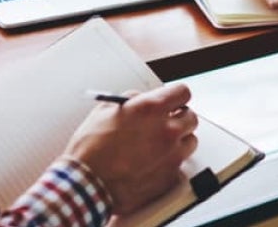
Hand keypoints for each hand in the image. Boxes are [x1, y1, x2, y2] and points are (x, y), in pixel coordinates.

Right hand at [61, 84, 198, 214]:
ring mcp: (172, 155)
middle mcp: (167, 130)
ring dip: (179, 141)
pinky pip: (180, 164)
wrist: (86, 185)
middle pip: (191, 117)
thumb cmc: (91, 150)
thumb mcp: (104, 111)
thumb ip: (130, 100)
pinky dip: (170, 162)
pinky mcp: (170, 176)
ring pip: (190, 142)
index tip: (173, 101)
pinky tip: (152, 163)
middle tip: (167, 122)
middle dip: (180, 118)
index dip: (176, 96)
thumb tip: (141, 99)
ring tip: (159, 145)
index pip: (182, 92)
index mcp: (151, 109)